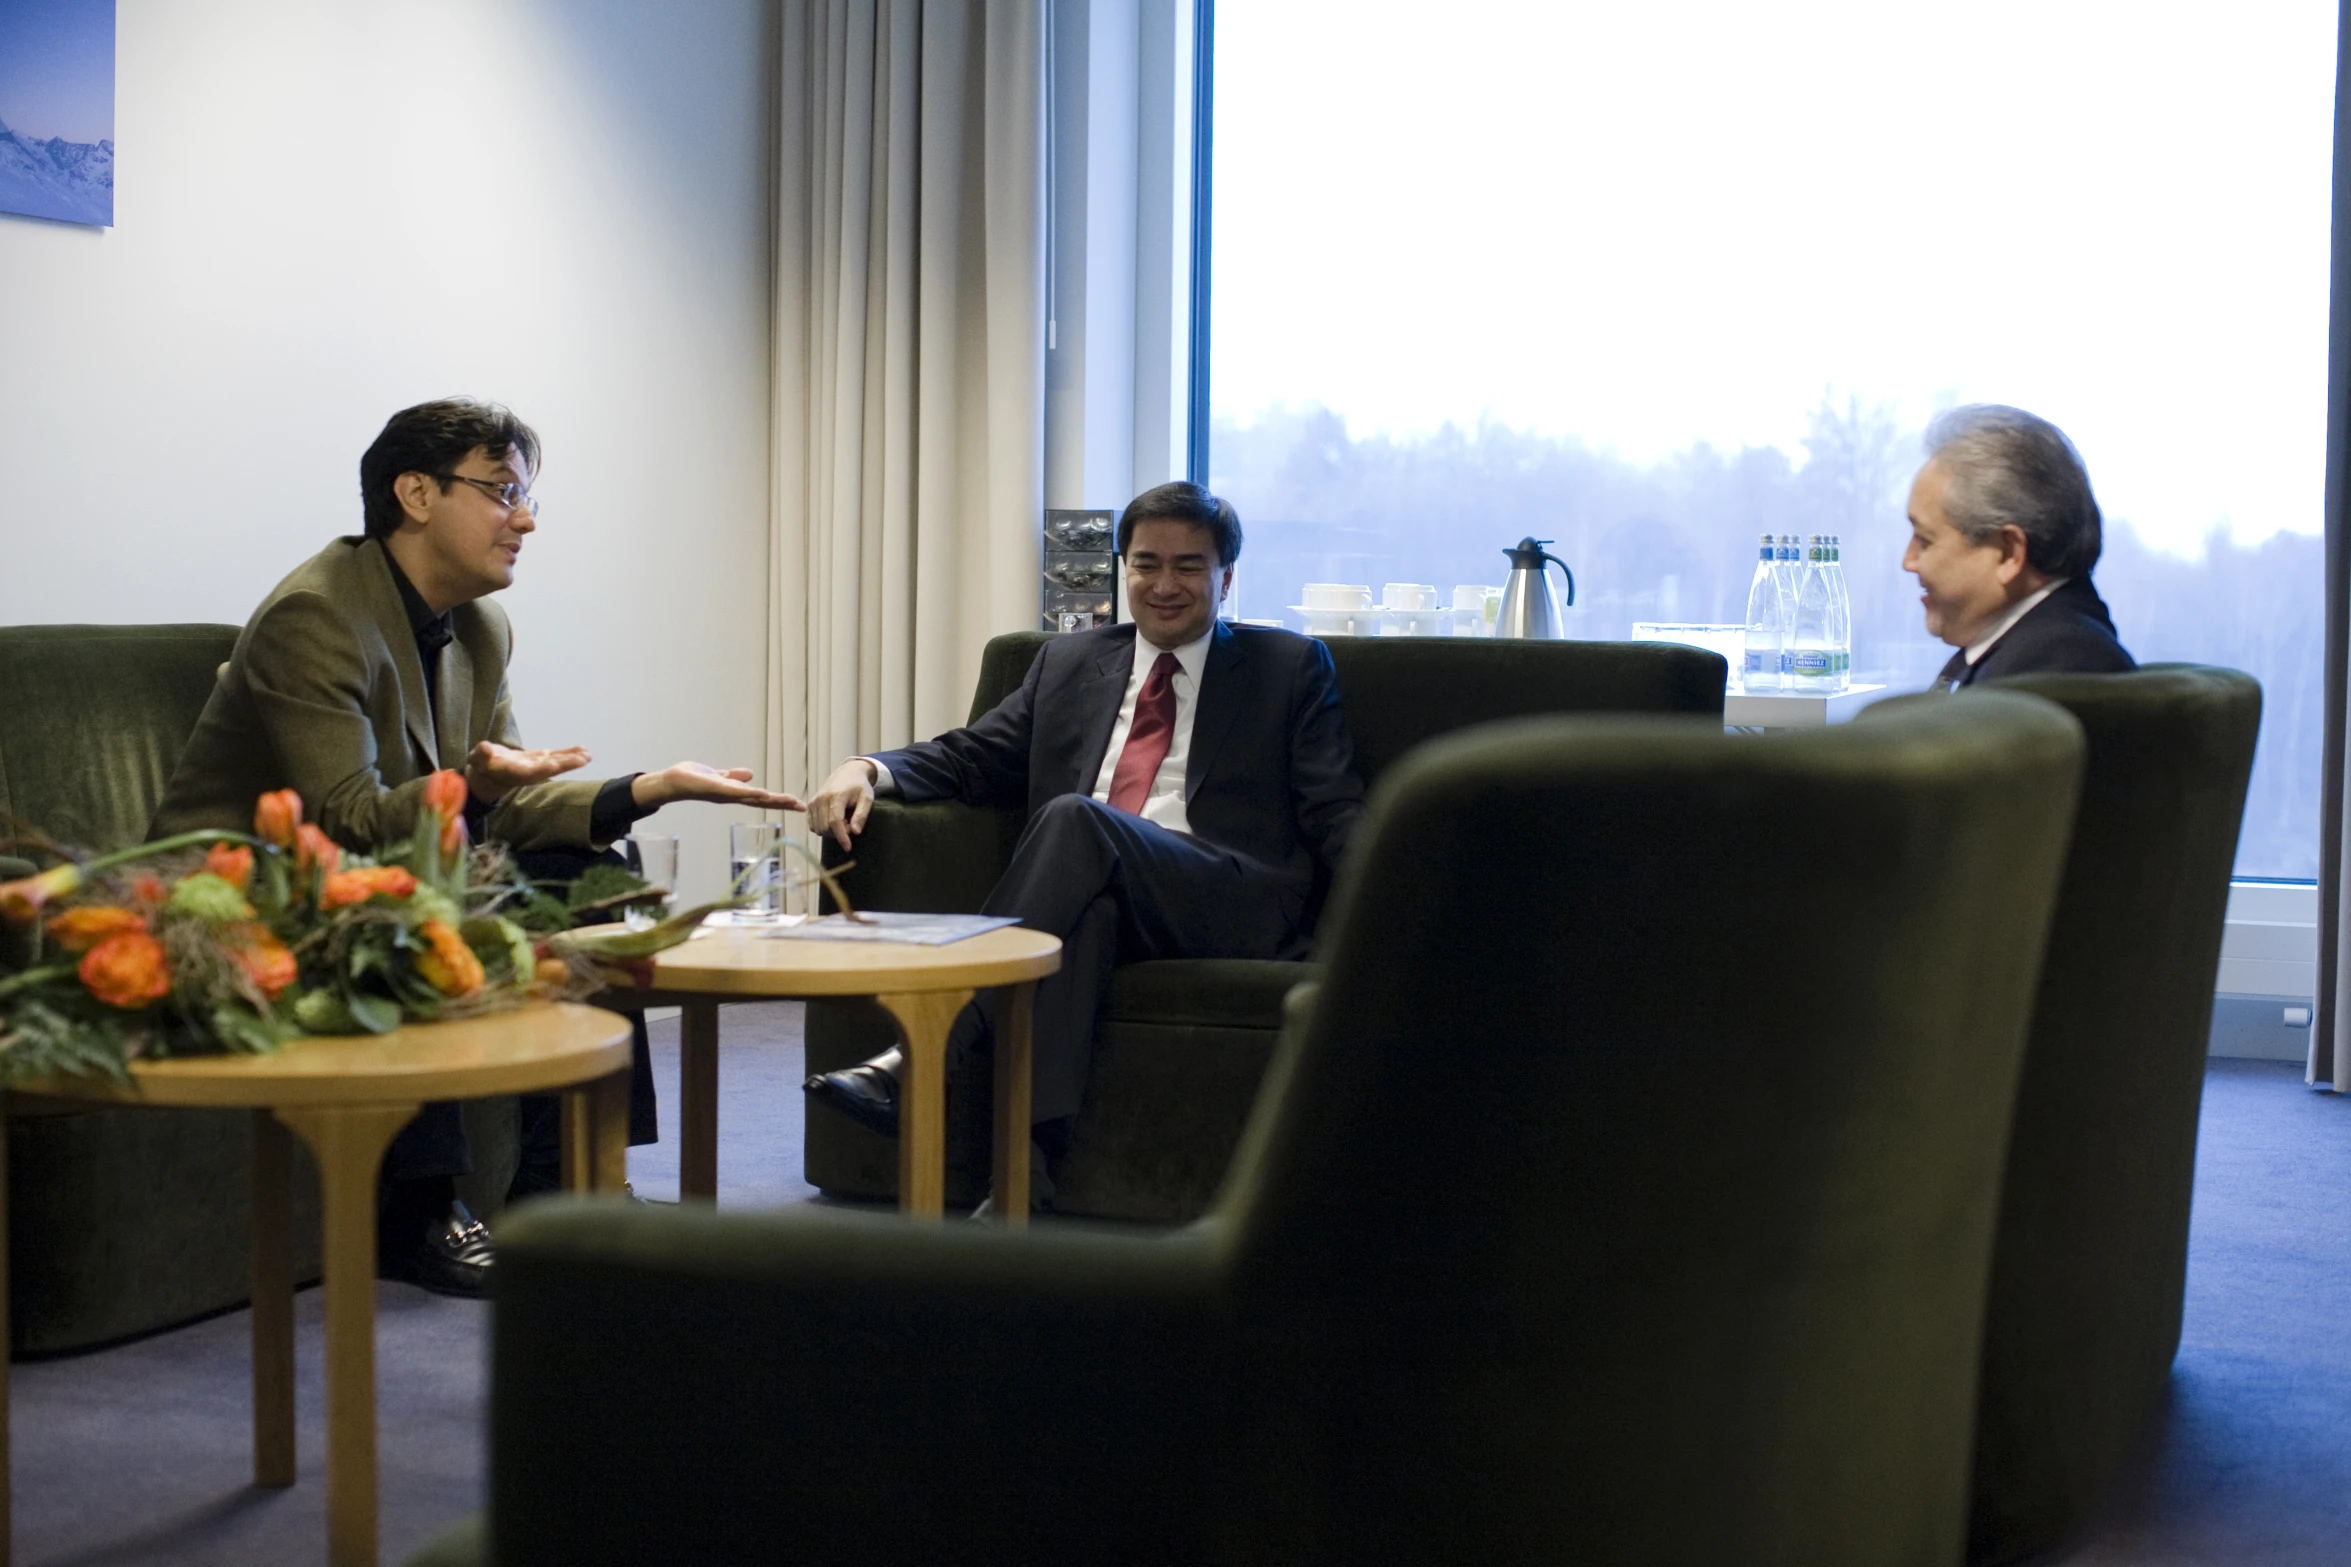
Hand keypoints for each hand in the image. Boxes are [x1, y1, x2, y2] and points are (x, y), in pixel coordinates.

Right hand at [465, 740, 591, 803]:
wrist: (488, 774)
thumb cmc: (481, 765)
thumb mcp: (477, 759)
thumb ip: (481, 755)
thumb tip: (485, 748)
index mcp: (514, 773)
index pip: (529, 772)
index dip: (541, 769)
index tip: (554, 765)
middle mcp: (529, 772)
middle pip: (549, 768)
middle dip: (566, 764)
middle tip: (583, 760)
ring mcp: (536, 766)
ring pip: (557, 762)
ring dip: (572, 759)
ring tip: (588, 755)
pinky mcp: (540, 759)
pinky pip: (557, 756)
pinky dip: (569, 753)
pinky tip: (584, 750)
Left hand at [630, 762, 803, 812]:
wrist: (671, 782)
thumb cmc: (691, 780)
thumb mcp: (717, 776)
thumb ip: (732, 777)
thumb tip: (749, 775)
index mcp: (734, 793)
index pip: (761, 798)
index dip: (779, 801)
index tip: (798, 803)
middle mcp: (733, 797)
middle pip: (762, 801)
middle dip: (782, 804)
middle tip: (802, 807)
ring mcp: (726, 794)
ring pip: (753, 798)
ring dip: (772, 799)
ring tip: (789, 800)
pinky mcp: (717, 789)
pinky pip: (736, 792)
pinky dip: (750, 793)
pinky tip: (763, 794)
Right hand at [805, 758, 878, 851]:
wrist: (848, 772)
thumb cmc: (860, 786)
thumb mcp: (867, 798)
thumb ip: (861, 815)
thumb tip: (855, 832)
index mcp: (836, 796)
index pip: (835, 822)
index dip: (841, 837)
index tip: (848, 847)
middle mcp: (821, 798)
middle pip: (825, 827)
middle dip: (838, 833)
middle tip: (851, 825)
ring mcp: (813, 802)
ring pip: (818, 828)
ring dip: (831, 832)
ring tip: (843, 821)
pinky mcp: (810, 805)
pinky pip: (813, 825)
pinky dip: (822, 828)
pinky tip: (833, 821)